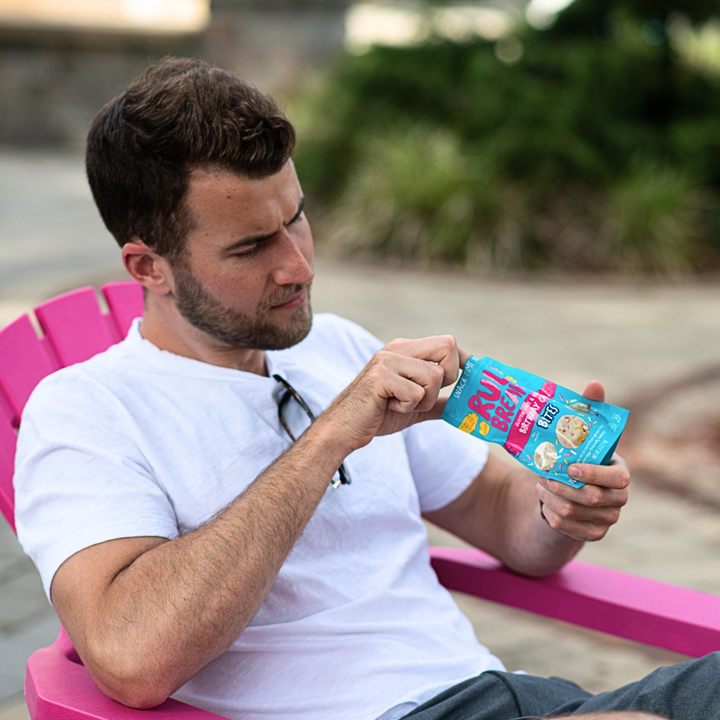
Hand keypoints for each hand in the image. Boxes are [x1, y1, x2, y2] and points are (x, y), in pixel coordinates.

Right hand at [317, 336, 469, 453]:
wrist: (343, 429)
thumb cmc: (376, 415)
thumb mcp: (413, 407)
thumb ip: (435, 402)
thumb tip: (459, 406)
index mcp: (406, 350)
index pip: (448, 344)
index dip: (463, 362)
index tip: (466, 382)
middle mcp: (397, 348)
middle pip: (447, 348)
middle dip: (447, 378)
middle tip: (424, 396)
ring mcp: (387, 361)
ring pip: (434, 376)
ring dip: (424, 400)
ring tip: (401, 404)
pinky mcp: (379, 377)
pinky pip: (416, 394)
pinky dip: (408, 408)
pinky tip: (389, 407)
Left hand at [535, 381, 630, 541]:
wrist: (561, 491)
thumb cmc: (573, 457)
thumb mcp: (579, 435)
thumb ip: (589, 410)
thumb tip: (595, 384)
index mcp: (620, 473)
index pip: (618, 479)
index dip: (593, 474)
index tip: (569, 467)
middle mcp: (619, 498)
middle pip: (593, 498)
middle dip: (563, 485)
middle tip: (544, 475)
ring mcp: (608, 518)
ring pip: (575, 512)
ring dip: (552, 497)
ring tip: (541, 485)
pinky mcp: (593, 534)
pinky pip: (568, 528)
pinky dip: (551, 514)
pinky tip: (544, 502)